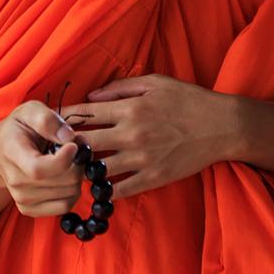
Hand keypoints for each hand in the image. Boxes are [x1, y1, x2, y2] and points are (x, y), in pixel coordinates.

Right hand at [0, 100, 87, 217]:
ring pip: (69, 194)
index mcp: (12, 152)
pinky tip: (64, 177)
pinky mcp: (30, 209)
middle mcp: (14, 180)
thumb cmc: (18, 129)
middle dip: (78, 164)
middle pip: (62, 182)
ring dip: (78, 177)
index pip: (39, 169)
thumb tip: (69, 137)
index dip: (64, 160)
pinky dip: (72, 192)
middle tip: (75, 148)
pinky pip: (65, 206)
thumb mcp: (29, 111)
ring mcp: (21, 198)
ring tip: (69, 161)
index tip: (74, 145)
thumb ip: (47, 119)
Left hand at [60, 73, 237, 198]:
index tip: (49, 123)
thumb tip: (90, 96)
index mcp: (128, 109)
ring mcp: (142, 159)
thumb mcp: (153, 82)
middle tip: (52, 150)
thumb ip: (118, 88)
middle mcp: (131, 134)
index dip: (63, 119)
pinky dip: (105, 190)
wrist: (223, 126)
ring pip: (99, 168)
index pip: (84, 114)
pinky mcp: (155, 177)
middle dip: (65, 146)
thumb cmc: (187, 99)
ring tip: (68, 171)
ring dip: (82, 170)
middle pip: (85, 143)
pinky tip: (94, 188)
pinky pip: (122, 188)